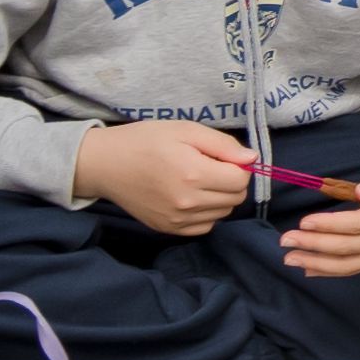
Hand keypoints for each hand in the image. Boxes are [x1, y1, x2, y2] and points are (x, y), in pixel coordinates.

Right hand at [71, 118, 259, 235]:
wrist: (106, 164)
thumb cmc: (146, 141)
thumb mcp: (187, 130)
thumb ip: (224, 145)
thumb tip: (253, 159)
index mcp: (194, 175)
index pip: (242, 179)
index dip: (238, 166)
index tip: (220, 157)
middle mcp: (187, 203)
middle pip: (235, 198)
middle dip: (231, 181)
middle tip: (209, 166)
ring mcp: (176, 220)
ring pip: (223, 213)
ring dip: (219, 197)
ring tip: (197, 180)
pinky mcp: (167, 229)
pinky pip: (205, 226)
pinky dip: (206, 213)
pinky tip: (190, 196)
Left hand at [281, 145, 359, 278]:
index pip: (359, 224)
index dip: (331, 225)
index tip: (305, 221)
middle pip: (350, 247)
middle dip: (315, 246)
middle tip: (285, 241)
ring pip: (351, 263)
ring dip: (319, 263)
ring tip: (290, 259)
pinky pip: (359, 266)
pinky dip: (333, 270)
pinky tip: (311, 269)